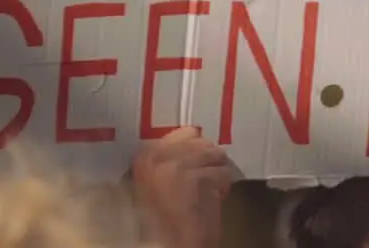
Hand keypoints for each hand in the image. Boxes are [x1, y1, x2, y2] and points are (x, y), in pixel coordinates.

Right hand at [131, 126, 232, 247]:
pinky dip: (223, 188)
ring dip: (216, 175)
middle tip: (200, 187)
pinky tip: (210, 202)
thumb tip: (195, 134)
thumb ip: (170, 158)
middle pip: (204, 143)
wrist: (168, 245)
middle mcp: (157, 156)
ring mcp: (178, 165)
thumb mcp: (157, 181)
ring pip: (217, 155)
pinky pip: (224, 173)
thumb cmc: (164, 219)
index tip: (194, 170)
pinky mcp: (199, 177)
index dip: (196, 150)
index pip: (186, 132)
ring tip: (203, 195)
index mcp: (144, 156)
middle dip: (208, 163)